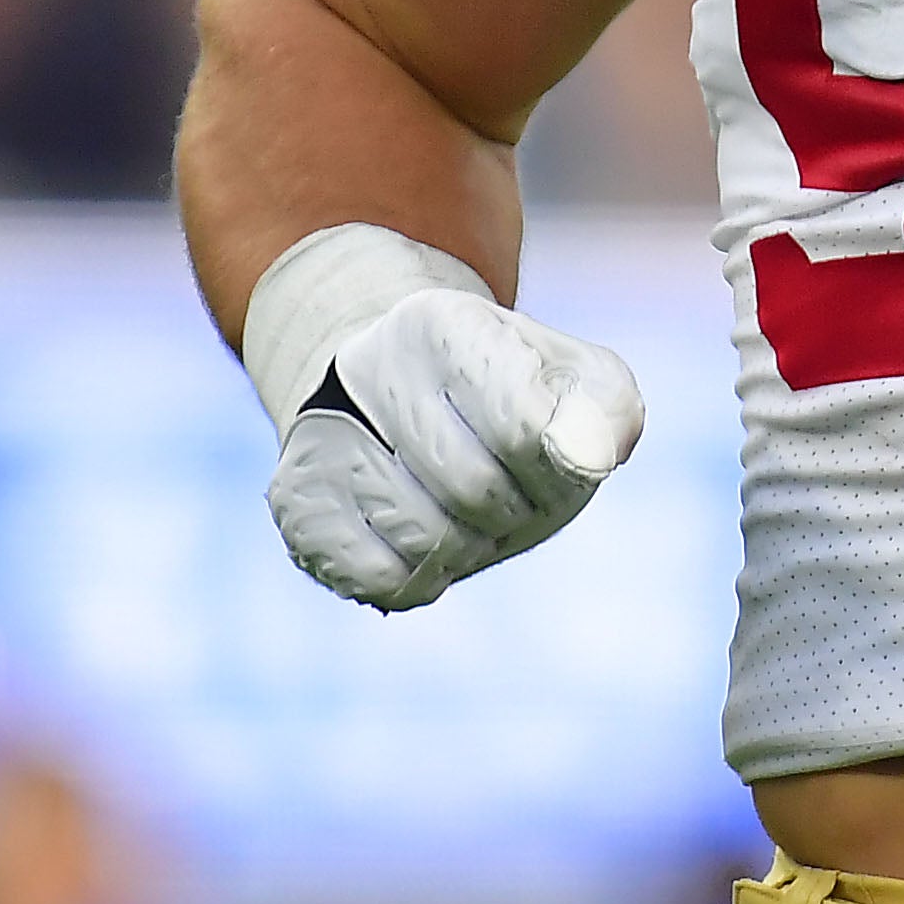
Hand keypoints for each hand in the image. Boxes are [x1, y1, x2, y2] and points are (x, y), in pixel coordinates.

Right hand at [266, 286, 644, 610]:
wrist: (394, 393)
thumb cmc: (510, 397)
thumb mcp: (575, 378)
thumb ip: (603, 411)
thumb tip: (584, 456)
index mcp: (443, 326)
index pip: (521, 428)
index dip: (555, 466)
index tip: (551, 453)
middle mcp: (370, 367)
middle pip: (474, 490)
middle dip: (515, 510)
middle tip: (515, 492)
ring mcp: (324, 436)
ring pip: (425, 540)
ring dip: (471, 547)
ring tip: (470, 514)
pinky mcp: (300, 503)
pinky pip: (382, 578)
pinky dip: (424, 577)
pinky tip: (425, 540)